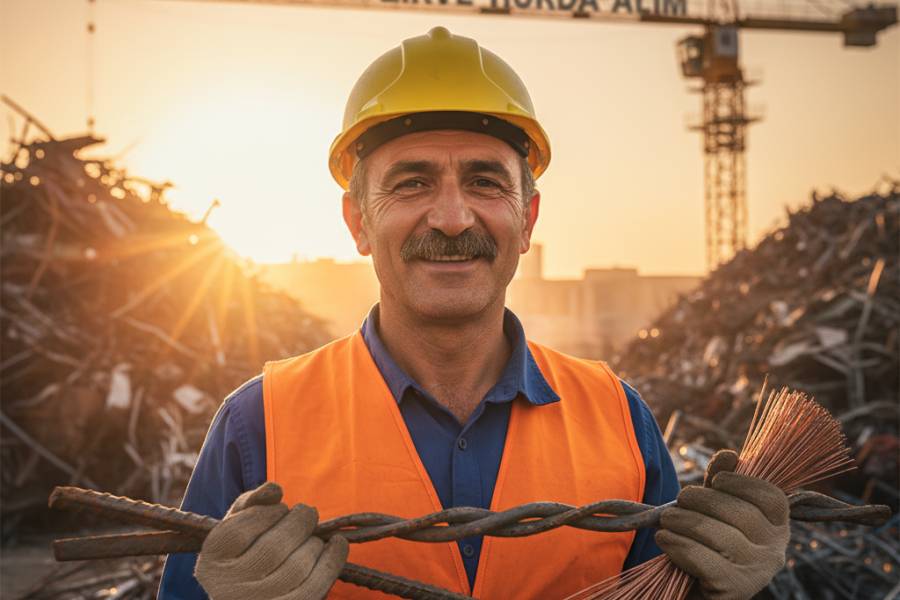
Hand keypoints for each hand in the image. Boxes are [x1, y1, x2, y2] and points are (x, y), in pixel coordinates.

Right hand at [195, 482, 347, 599]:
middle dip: (299, 522)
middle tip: (307, 514)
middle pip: (274, 547)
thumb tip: (274, 489)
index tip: (281, 508)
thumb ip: (252, 502)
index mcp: (212, 561)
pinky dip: (332, 560)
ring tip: (313, 537)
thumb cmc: (246, 552)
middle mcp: (229, 588)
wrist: (249, 595)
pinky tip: (337, 545)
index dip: (269, 512)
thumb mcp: (239, 526)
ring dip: (314, 543)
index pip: (242, 529)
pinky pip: (315, 586)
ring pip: (297, 566)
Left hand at [656, 450, 789, 599]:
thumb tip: (729, 455)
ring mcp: (757, 573)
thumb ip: (722, 485)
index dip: (742, 482)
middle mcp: (775, 551)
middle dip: (700, 500)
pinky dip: (677, 544)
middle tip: (679, 500)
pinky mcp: (735, 589)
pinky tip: (665, 539)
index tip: (715, 480)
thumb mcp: (717, 512)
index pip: (770, 497)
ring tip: (666, 520)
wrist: (695, 588)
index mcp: (777, 527)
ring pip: (717, 534)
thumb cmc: (708, 543)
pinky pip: (702, 558)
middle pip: (738, 513)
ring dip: (682, 521)